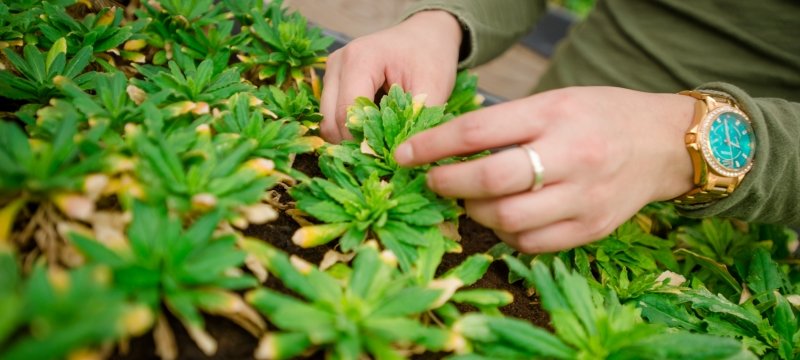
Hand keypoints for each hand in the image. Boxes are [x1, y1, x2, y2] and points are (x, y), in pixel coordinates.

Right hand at [320, 10, 461, 142]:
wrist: (425, 36)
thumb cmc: (430, 57)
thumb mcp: (433, 87)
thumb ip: (416, 120)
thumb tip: (403, 156)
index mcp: (360, 59)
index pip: (349, 112)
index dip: (364, 140)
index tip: (388, 156)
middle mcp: (338, 63)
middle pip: (331, 119)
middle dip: (355, 142)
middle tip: (383, 154)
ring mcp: (331, 71)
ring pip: (327, 120)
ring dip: (350, 136)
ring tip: (379, 142)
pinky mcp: (332, 80)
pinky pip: (331, 115)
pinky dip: (348, 128)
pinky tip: (372, 130)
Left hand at [394, 87, 696, 252]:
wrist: (661, 144)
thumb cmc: (597, 116)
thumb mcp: (553, 102)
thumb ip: (505, 124)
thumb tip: (445, 149)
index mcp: (554, 114)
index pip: (477, 131)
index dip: (432, 146)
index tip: (404, 154)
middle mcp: (571, 156)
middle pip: (491, 179)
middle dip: (448, 184)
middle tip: (433, 182)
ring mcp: (584, 197)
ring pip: (508, 219)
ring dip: (476, 213)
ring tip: (473, 200)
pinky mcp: (592, 228)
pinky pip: (532, 244)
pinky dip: (507, 234)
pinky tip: (505, 218)